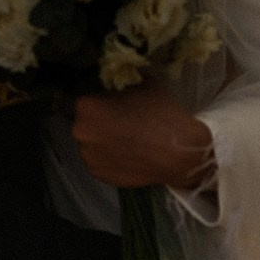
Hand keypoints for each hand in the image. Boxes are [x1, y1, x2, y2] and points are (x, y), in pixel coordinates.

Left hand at [69, 82, 213, 190]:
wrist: (178, 152)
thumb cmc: (161, 114)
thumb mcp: (143, 84)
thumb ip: (123, 84)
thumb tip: (120, 83)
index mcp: (86, 106)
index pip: (88, 99)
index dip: (103, 101)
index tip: (117, 105)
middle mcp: (80, 131)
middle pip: (87, 122)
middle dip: (100, 122)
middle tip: (122, 123)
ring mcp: (88, 156)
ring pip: (92, 144)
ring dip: (104, 141)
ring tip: (126, 142)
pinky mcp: (98, 175)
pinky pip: (100, 162)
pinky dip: (109, 159)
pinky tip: (127, 156)